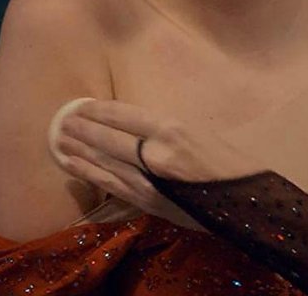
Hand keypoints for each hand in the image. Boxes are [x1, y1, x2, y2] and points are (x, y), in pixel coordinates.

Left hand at [56, 99, 264, 228]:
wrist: (247, 200)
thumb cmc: (231, 162)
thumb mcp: (201, 133)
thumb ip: (168, 131)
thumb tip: (136, 125)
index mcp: (172, 129)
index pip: (123, 115)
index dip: (97, 110)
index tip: (80, 105)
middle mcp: (156, 152)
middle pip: (108, 138)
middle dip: (82, 129)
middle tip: (62, 122)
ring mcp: (150, 179)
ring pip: (105, 161)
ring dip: (80, 150)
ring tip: (60, 141)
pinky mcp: (148, 201)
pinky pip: (111, 185)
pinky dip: (89, 174)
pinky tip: (72, 166)